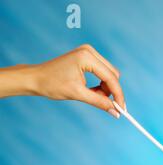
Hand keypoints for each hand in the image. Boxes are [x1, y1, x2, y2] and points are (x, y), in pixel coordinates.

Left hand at [0, 44, 125, 117]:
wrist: (35, 78)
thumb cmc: (52, 84)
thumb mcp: (77, 94)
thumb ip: (99, 102)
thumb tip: (115, 112)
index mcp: (87, 57)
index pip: (110, 77)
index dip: (118, 94)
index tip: (122, 109)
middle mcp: (90, 51)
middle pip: (113, 74)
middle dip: (112, 92)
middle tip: (109, 106)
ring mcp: (89, 53)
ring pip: (109, 74)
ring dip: (106, 89)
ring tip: (94, 97)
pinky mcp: (87, 57)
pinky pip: (102, 72)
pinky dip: (101, 85)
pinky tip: (93, 91)